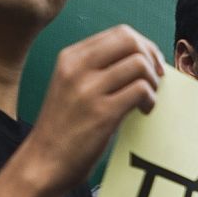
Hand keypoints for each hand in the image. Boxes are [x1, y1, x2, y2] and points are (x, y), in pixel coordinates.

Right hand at [19, 25, 162, 193]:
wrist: (42, 163)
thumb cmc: (62, 129)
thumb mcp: (70, 86)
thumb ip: (96, 69)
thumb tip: (140, 58)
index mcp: (70, 57)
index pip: (119, 33)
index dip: (143, 46)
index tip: (150, 65)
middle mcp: (77, 68)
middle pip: (131, 40)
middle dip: (151, 57)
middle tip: (155, 79)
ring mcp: (89, 90)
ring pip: (139, 64)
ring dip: (153, 81)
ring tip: (147, 99)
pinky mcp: (102, 114)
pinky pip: (141, 90)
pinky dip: (150, 99)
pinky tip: (143, 111)